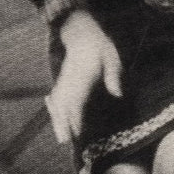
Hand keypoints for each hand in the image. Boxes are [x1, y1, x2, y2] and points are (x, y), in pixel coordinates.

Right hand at [45, 10, 121, 143]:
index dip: (75, 117)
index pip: (76, 100)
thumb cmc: (100, 47)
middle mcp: (71, 80)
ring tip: (61, 138)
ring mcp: (65, 80)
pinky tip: (56, 119)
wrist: (82, 32)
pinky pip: (57, 97)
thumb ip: (113, 75)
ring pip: (58, 103)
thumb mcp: (112, 58)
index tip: (76, 131)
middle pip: (63, 105)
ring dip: (58, 120)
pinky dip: (55, 110)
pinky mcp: (64, 80)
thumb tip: (118, 94)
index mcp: (82, 77)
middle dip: (62, 123)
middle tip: (64, 141)